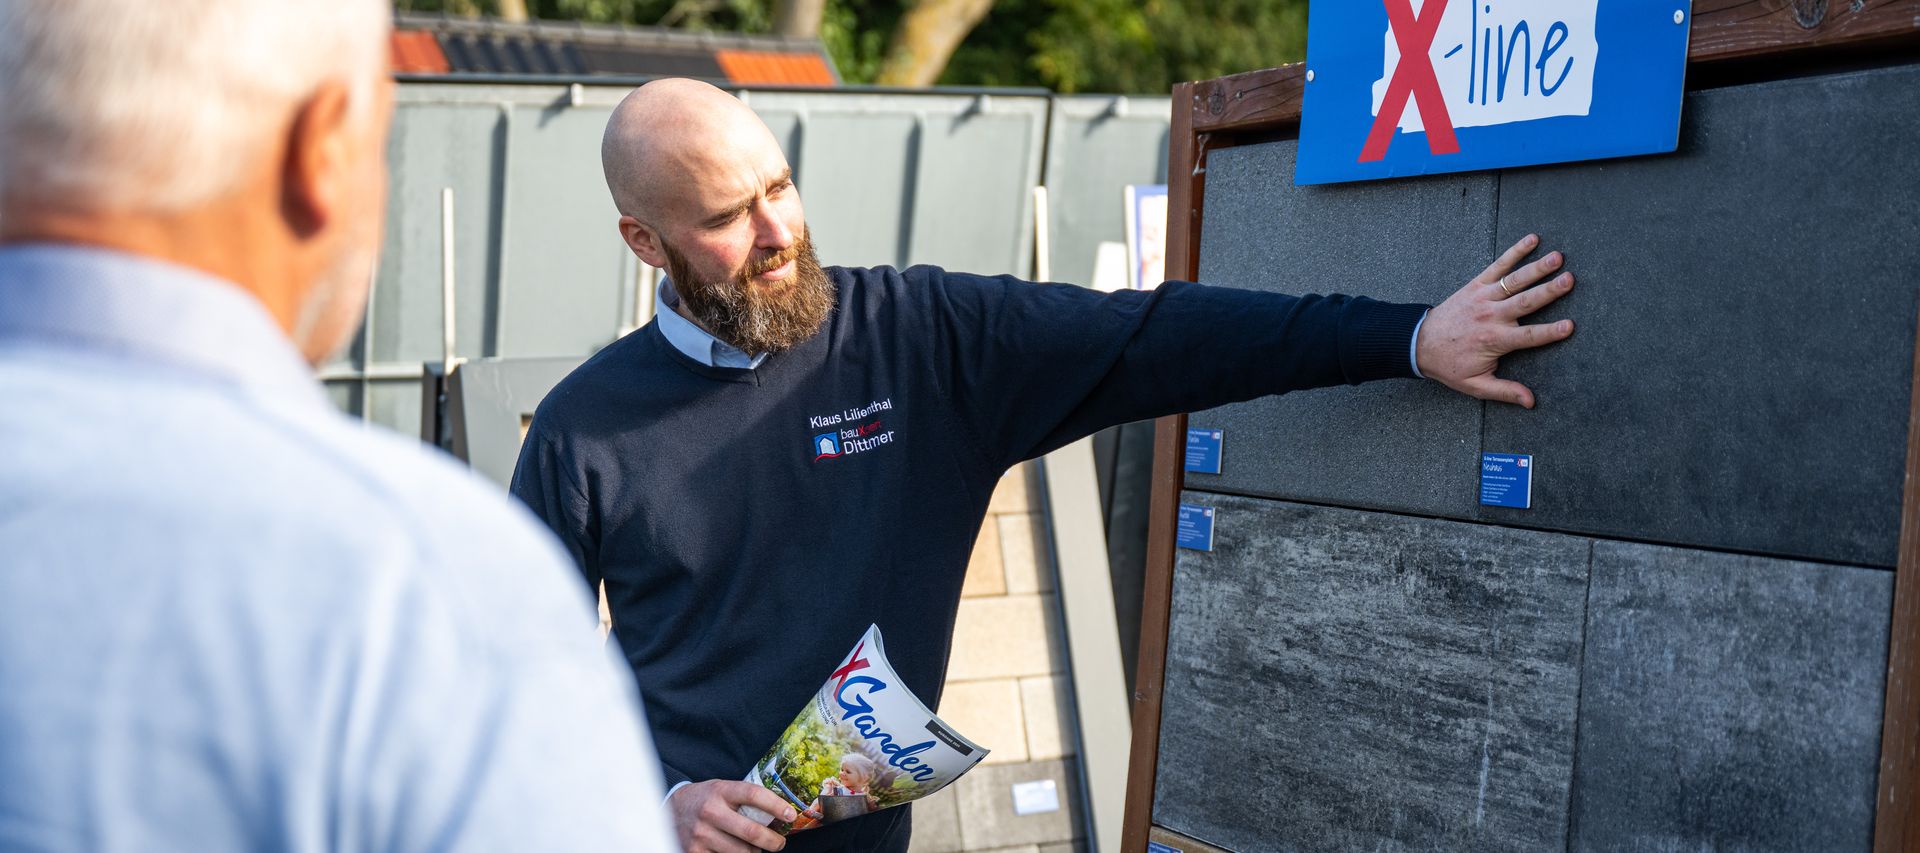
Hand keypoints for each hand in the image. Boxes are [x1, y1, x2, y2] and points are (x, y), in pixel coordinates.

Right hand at [669, 780, 795, 852]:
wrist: (669, 810)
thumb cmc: (705, 799)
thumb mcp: (722, 789)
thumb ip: (744, 799)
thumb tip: (779, 813)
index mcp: (720, 791)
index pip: (753, 794)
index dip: (776, 805)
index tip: (790, 814)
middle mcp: (710, 812)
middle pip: (751, 831)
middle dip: (773, 841)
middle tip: (779, 843)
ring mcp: (701, 834)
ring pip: (742, 852)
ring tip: (756, 849)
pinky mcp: (694, 852)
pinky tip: (738, 852)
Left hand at [1415, 234, 1575, 407]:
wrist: (1419, 343)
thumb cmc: (1449, 365)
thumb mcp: (1474, 384)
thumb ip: (1504, 391)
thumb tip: (1531, 402)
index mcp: (1495, 340)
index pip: (1529, 336)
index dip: (1550, 332)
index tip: (1570, 326)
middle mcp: (1491, 316)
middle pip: (1526, 302)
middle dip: (1549, 291)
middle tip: (1570, 280)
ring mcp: (1484, 297)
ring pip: (1515, 281)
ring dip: (1537, 268)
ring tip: (1558, 257)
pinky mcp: (1476, 285)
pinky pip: (1498, 265)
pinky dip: (1514, 251)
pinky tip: (1532, 239)